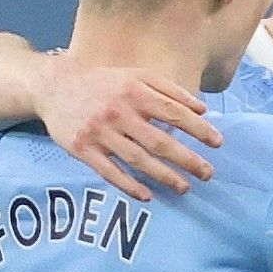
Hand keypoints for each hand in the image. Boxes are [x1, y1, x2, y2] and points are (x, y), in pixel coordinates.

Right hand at [35, 54, 222, 201]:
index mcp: (135, 92)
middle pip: (159, 141)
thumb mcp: (136, 76)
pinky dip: (129, 185)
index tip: (217, 142)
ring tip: (185, 187)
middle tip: (208, 173)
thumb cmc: (103, 82)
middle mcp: (119, 113)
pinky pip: (109, 172)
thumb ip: (170, 90)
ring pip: (137, 159)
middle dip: (187, 159)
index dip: (198, 129)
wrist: (54, 86)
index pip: (174, 113)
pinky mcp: (83, 149)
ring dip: (164, 176)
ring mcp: (100, 133)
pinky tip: (147, 195)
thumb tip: (203, 109)